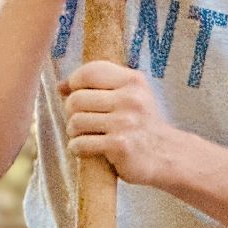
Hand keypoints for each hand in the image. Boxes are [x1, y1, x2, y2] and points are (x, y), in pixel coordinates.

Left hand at [60, 61, 173, 186]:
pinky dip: (78, 149)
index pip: (90, 72)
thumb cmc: (142, 125)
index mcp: (134, 81)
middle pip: (76, 99)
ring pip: (75, 122)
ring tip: (88, 136)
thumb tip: (60, 86)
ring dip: (75, 133)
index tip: (76, 94)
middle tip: (85, 121)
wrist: (167, 155)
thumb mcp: (130, 96)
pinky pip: (80, 144)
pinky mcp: (119, 145)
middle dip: (72, 112)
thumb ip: (99, 87)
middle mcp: (131, 99)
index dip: (74, 83)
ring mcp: (126, 122)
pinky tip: (90, 150)